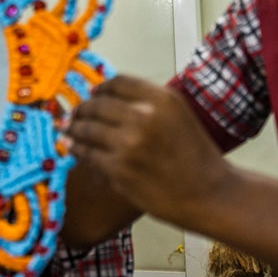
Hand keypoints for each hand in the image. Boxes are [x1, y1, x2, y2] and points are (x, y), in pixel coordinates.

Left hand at [66, 75, 230, 227]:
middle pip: (96, 104)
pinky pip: (87, 154)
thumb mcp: (178, 115)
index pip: (116, 82)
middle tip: (73, 115)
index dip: (99, 89)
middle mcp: (143, 117)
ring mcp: (128, 144)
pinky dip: (77, 149)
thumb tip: (110, 97)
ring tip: (69, 130)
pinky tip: (75, 149)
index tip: (93, 95)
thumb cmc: (195, 156)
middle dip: (81, 109)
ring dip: (74, 129)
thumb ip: (147, 103)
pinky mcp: (118, 170)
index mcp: (160, 99)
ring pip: (86, 128)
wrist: (208, 194)